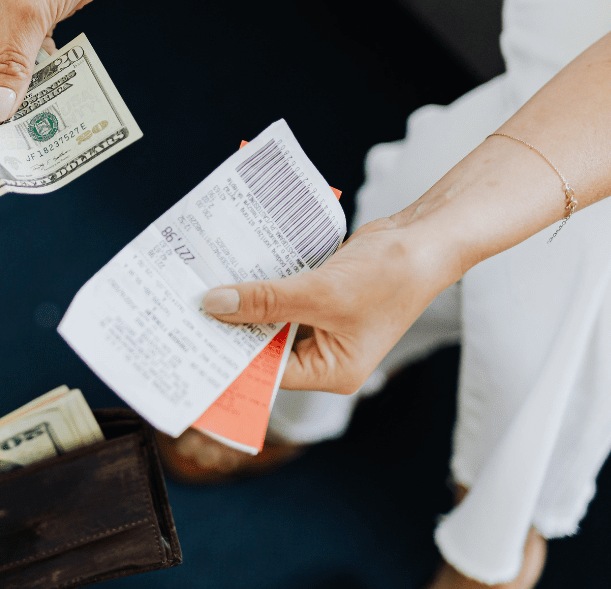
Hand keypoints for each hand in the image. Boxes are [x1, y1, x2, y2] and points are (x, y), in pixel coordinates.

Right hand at [0, 0, 126, 121]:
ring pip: (5, 68)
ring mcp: (7, 18)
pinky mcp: (34, 23)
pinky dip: (38, 78)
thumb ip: (11, 65)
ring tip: (25, 129)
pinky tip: (47, 103)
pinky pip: (29, 60)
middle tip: (2, 141)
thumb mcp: (28, 12)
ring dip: (18, 92)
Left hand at [200, 217, 462, 393]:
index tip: (192, 343)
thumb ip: (266, 300)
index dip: (231, 358)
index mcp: (332, 371)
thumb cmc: (390, 275)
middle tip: (185, 311)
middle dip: (231, 326)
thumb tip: (214, 305)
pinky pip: (279, 294)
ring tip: (198, 288)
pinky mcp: (318, 296)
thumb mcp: (320, 292)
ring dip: (242, 300)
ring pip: (268, 317)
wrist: (425, 237)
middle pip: (264, 344)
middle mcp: (324, 353)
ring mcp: (322, 324)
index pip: (269, 372)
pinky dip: (260, 282)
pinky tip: (230, 268)